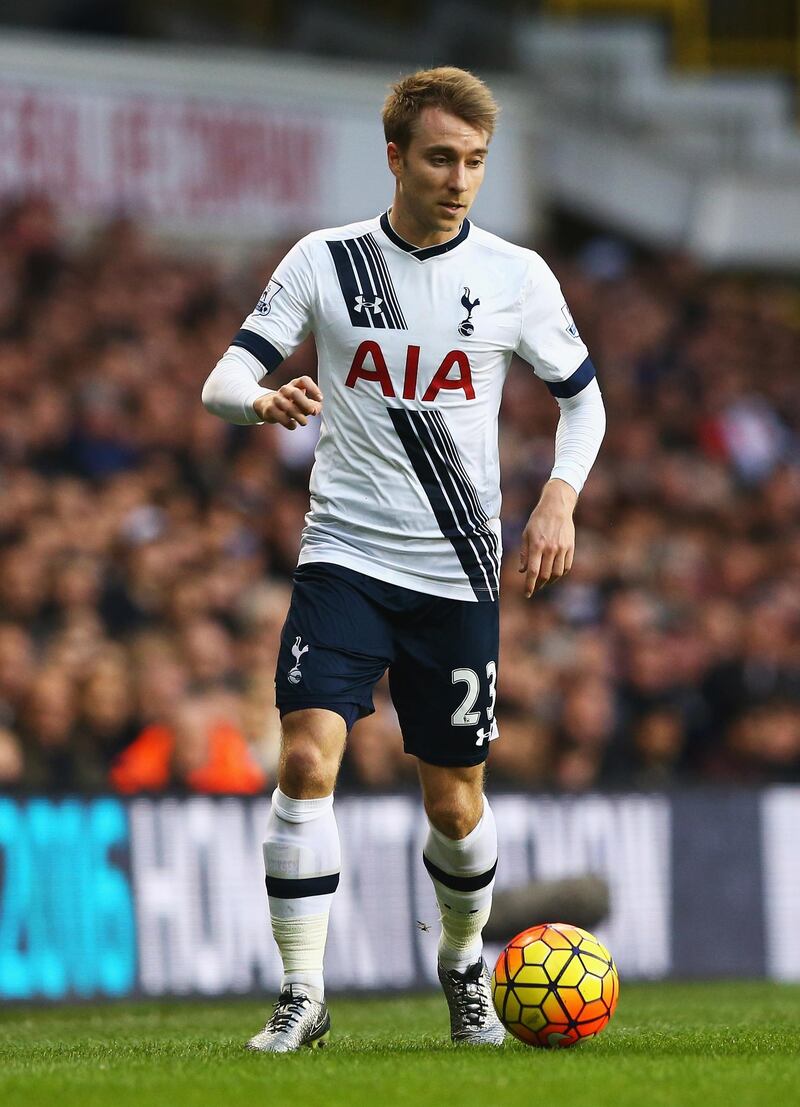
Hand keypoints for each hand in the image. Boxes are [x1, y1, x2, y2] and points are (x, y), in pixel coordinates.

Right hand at [253, 376, 321, 429]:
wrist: (267, 405)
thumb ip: (312, 405)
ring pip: (287, 406)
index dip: (313, 388)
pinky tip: (293, 425)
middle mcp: (285, 390)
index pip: (304, 380)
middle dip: (305, 403)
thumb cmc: (289, 403)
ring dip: (298, 416)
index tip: (320, 399)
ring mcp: (276, 399)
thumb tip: (317, 409)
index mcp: (295, 385)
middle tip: (312, 412)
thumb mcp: (302, 402)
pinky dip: (288, 423)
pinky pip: (280, 416)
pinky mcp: (270, 409)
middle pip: (295, 393)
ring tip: (304, 422)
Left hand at [519, 479, 577, 597]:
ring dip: (550, 580)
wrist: (557, 506)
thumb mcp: (526, 534)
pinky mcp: (571, 547)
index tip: (527, 594)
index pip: (533, 572)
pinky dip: (560, 573)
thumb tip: (523, 571)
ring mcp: (562, 549)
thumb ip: (524, 554)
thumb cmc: (538, 520)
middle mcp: (550, 549)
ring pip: (557, 573)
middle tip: (534, 588)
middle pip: (545, 575)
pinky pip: (567, 566)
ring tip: (544, 581)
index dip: (529, 585)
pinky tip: (554, 573)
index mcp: (537, 546)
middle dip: (538, 585)